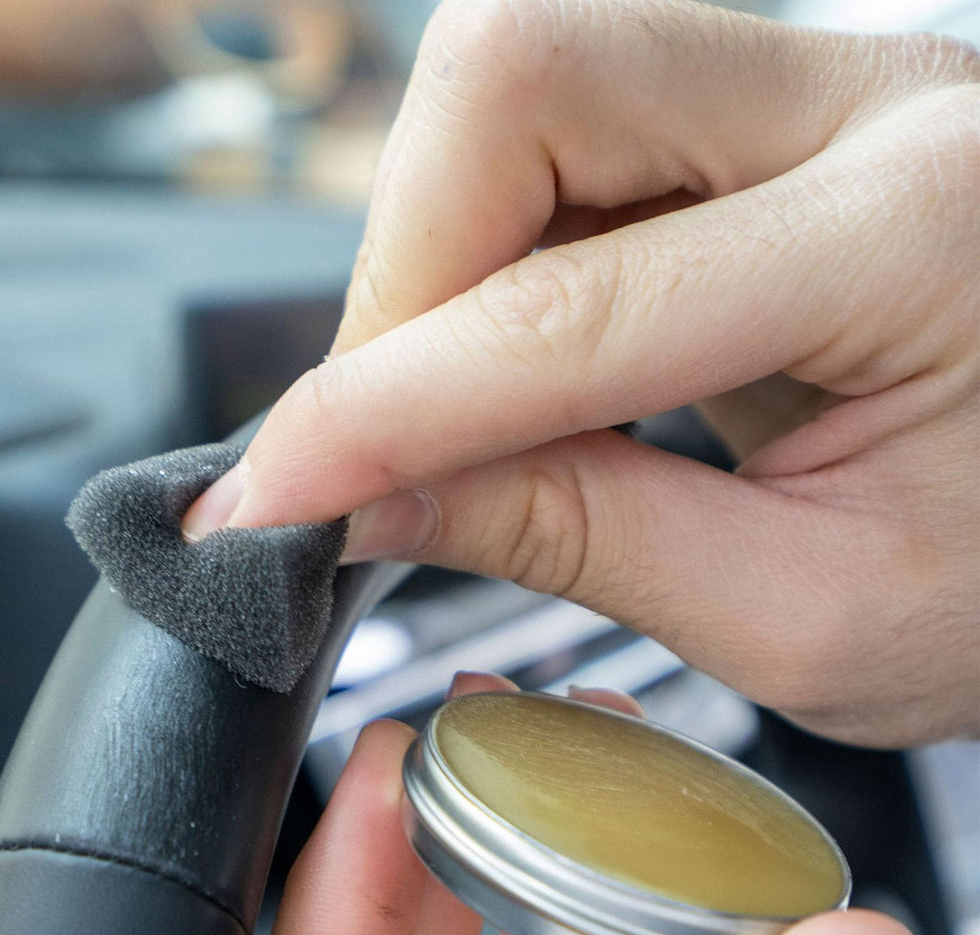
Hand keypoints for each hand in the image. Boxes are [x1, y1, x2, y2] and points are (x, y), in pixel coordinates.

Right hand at [184, 0, 979, 747]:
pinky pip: (561, 131)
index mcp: (923, 240)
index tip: (271, 498)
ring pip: (525, 80)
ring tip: (464, 410)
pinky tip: (518, 363)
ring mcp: (813, 85)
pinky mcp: (760, 112)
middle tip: (389, 430)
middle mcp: (870, 105)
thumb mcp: (812, 613)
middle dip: (402, 266)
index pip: (575, 308)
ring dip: (439, 258)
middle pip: (527, 69)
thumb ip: (579, 538)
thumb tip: (370, 502)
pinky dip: (490, 255)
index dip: (384, 408)